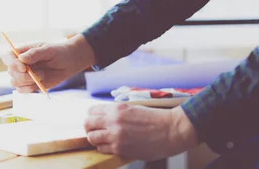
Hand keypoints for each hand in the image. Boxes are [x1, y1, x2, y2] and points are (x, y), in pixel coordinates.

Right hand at [2, 34, 95, 92]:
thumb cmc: (58, 52)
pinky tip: (40, 83)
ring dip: (27, 82)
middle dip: (22, 76)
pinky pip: (22, 90)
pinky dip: (29, 89)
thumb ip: (35, 54)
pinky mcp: (29, 84)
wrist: (68, 63)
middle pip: (10, 72)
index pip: (7, 57)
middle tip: (39, 74)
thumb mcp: (48, 50)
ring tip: (42, 76)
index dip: (11, 63)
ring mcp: (23, 75)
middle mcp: (20, 64)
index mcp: (21, 52)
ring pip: (15, 82)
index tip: (23, 67)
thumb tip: (21, 58)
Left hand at [84, 104, 198, 160]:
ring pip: (92, 138)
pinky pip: (102, 149)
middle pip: (88, 124)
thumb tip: (104, 118)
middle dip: (90, 128)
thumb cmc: (155, 119)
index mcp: (117, 108)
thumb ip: (117, 113)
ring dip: (95, 139)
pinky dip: (103, 148)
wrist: (171, 130)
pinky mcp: (120, 149)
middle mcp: (113, 121)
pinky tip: (111, 146)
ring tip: (103, 139)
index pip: (92, 110)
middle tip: (96, 131)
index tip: (96, 120)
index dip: (92, 116)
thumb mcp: (133, 109)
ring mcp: (115, 135)